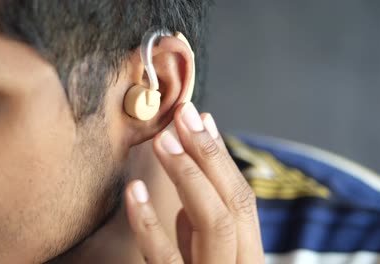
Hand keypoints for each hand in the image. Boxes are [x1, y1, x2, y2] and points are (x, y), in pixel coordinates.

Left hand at [125, 102, 264, 263]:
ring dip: (187, 174)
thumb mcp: (205, 251)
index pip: (242, 199)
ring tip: (161, 140)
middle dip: (208, 154)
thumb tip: (199, 156)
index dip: (221, 156)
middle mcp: (239, 263)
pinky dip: (149, 222)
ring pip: (214, 224)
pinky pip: (165, 258)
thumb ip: (204, 216)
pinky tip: (133, 190)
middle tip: (182, 114)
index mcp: (246, 252)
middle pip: (234, 203)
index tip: (200, 118)